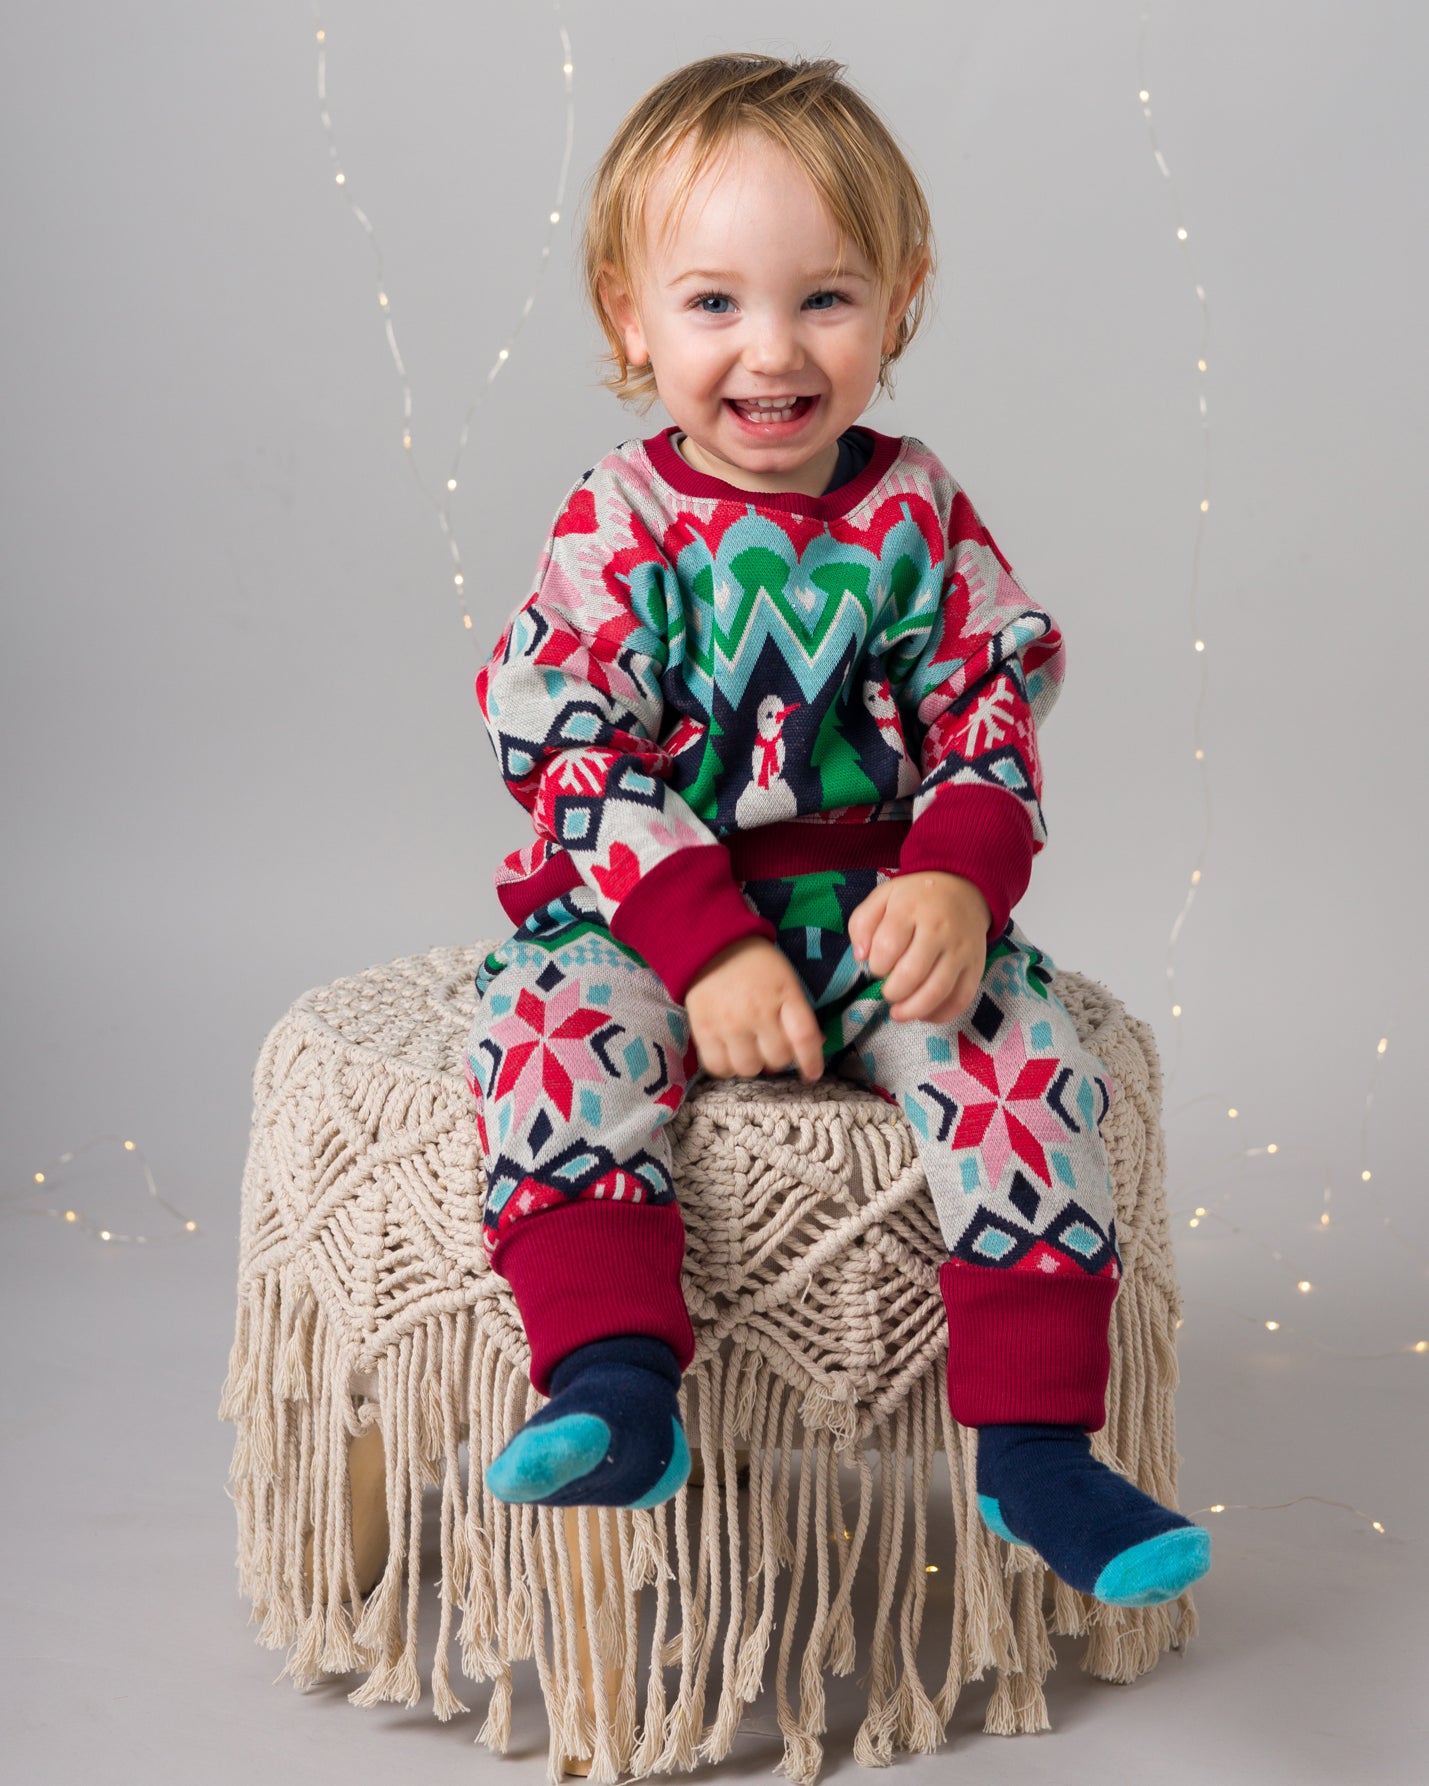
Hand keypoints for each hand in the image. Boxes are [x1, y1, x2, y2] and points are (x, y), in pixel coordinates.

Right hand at [685, 936, 823, 1081]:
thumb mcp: (787, 980)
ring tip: (749, 1050)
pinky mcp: (703, 1029)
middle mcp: (758, 1012)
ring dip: (753, 1064)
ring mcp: (729, 1023)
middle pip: (778, 1058)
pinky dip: (727, 1068)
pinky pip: (718, 1066)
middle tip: (771, 1047)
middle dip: (779, 1058)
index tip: (812, 1074)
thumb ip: (800, 1012)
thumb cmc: (756, 963)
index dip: (812, 1061)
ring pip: (749, 1068)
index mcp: (785, 995)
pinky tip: (730, 1056)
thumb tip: (816, 1046)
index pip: (804, 1037)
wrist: (712, 945)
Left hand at [847, 872, 990, 1023]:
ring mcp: (961, 950)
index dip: (875, 966)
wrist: (963, 889)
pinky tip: (924, 1014)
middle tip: (886, 991)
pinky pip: (961, 999)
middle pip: (912, 974)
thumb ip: (862, 924)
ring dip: (912, 1009)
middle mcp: (939, 930)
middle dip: (892, 992)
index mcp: (910, 909)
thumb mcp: (882, 897)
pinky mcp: (976, 966)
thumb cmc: (915, 898)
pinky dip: (940, 1014)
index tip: (876, 967)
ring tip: (898, 1012)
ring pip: (936, 991)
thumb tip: (860, 957)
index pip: (887, 947)